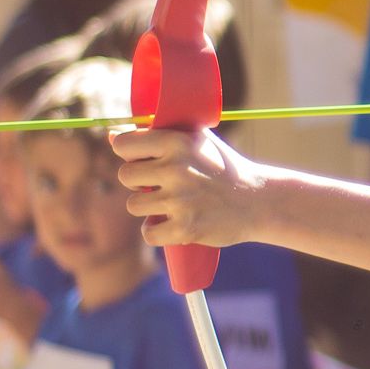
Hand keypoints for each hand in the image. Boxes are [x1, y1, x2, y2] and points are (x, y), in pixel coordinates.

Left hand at [111, 128, 263, 248]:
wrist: (258, 200)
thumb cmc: (223, 168)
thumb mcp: (196, 142)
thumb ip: (156, 136)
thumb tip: (111, 136)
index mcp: (178, 141)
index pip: (124, 144)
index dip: (129, 153)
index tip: (143, 159)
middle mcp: (177, 168)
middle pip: (125, 176)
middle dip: (139, 182)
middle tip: (161, 185)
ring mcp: (181, 200)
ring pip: (134, 205)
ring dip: (149, 208)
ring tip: (173, 204)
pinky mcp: (186, 228)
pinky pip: (148, 232)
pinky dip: (158, 232)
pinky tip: (173, 224)